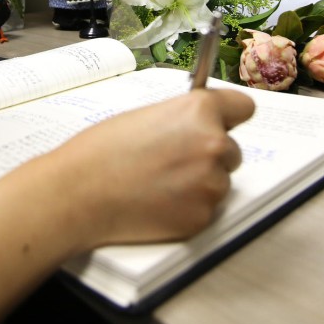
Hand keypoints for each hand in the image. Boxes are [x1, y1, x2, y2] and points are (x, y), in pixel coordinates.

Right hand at [55, 88, 253, 248]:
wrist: (79, 194)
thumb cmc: (101, 152)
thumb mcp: (145, 116)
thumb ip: (181, 119)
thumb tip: (197, 126)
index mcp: (199, 112)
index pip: (244, 107)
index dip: (229, 116)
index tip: (223, 122)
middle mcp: (214, 144)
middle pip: (232, 150)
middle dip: (209, 156)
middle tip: (173, 161)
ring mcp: (211, 183)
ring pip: (219, 182)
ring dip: (198, 184)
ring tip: (158, 184)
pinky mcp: (203, 216)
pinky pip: (206, 209)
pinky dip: (188, 208)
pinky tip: (157, 203)